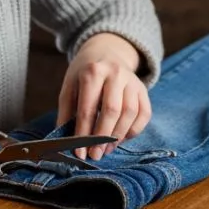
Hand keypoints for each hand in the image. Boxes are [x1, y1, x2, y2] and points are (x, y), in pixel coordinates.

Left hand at [57, 33, 151, 159]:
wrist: (107, 54)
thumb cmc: (85, 75)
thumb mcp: (70, 87)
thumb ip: (66, 113)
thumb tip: (65, 142)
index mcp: (93, 71)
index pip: (88, 108)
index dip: (83, 133)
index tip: (79, 153)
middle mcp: (115, 73)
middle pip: (112, 111)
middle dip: (102, 137)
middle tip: (95, 155)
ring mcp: (132, 81)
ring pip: (130, 113)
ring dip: (118, 136)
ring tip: (106, 149)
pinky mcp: (143, 89)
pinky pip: (144, 114)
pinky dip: (133, 131)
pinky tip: (121, 139)